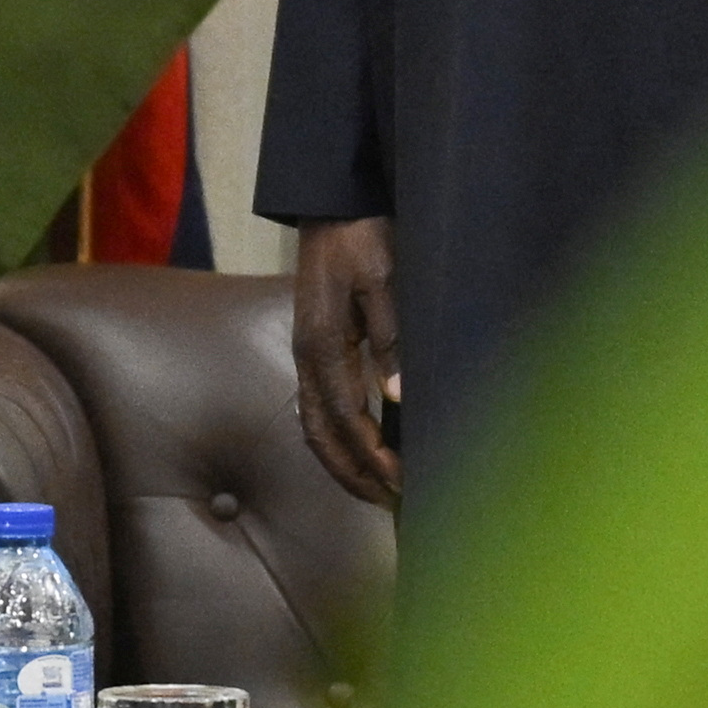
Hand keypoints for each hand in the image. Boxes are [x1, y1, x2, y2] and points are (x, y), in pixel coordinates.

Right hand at [289, 217, 402, 506]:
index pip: (345, 419)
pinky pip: (317, 409)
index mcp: (323, 343)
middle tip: (392, 504)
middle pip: (321, 436)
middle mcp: (307, 356)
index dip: (373, 457)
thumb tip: (396, 397)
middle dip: (355, 475)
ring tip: (377, 490)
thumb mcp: (386, 278)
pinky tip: (360, 450)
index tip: (402, 484)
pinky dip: (337, 441)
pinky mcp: (313, 349)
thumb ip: (391, 337)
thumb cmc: (363, 236)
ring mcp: (306, 354)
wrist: (334, 202)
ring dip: (344, 464)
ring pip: (314, 427)